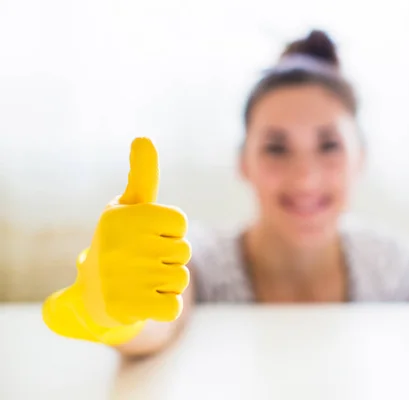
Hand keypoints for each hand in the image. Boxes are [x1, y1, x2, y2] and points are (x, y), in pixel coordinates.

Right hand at [76, 137, 191, 327]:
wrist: (93, 295)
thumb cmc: (119, 243)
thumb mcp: (128, 208)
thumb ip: (142, 176)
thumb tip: (143, 138)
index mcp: (123, 218)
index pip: (179, 222)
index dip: (170, 231)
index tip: (150, 236)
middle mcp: (119, 245)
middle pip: (183, 251)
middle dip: (171, 258)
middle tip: (144, 262)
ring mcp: (123, 278)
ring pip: (181, 279)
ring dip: (169, 283)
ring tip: (143, 281)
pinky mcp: (128, 308)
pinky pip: (173, 307)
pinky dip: (166, 306)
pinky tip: (145, 301)